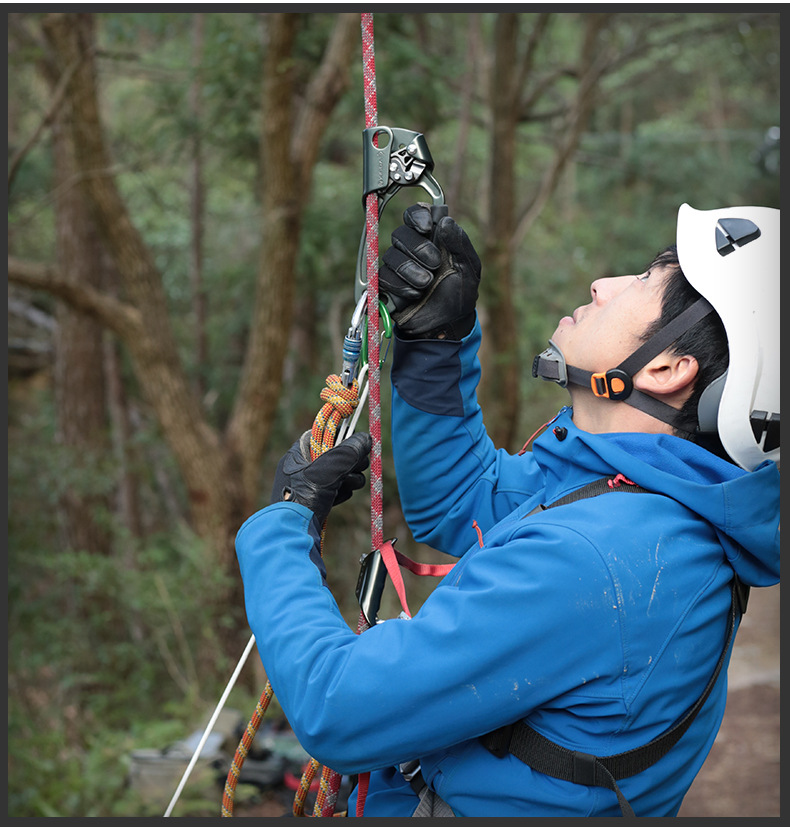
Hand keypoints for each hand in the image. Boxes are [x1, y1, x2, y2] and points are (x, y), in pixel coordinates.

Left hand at [271, 431, 371, 526]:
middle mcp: (305, 465)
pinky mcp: (319, 499)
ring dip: (349, 479)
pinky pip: (339, 488)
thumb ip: (348, 452)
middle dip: (351, 462)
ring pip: (342, 472)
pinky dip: (342, 492)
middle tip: (355, 468)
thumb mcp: (327, 470)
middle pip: (338, 453)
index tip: (358, 443)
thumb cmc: (304, 497)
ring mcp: (312, 483)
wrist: (291, 534)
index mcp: (299, 452)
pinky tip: (336, 500)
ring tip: (344, 487)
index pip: (325, 433)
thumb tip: (366, 439)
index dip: (344, 436)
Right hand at [379, 203, 480, 339]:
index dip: (417, 216)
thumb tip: (446, 220)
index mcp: (432, 239)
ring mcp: (398, 268)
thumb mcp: (468, 268)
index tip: (427, 227)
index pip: (415, 214)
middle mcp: (412, 250)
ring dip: (411, 271)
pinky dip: (400, 286)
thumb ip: (459, 243)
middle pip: (399, 233)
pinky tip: (415, 295)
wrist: (448, 325)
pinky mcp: (388, 286)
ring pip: (391, 256)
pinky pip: (383, 277)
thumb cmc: (460, 295)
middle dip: (417, 248)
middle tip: (434, 264)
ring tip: (427, 284)